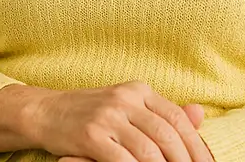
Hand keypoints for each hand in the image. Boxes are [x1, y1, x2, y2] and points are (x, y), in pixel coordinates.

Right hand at [29, 81, 211, 161]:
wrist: (44, 111)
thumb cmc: (89, 113)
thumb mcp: (126, 106)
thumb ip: (161, 112)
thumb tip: (200, 115)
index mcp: (138, 90)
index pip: (177, 118)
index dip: (197, 145)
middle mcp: (124, 98)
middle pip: (167, 134)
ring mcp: (106, 115)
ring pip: (148, 149)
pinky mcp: (90, 134)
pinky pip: (122, 160)